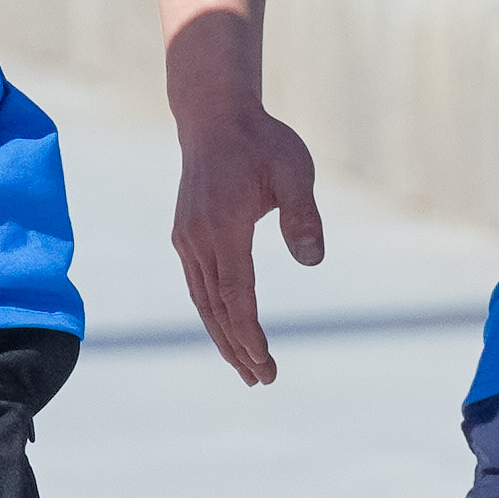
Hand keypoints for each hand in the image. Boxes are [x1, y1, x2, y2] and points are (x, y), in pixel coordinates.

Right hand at [172, 104, 326, 384]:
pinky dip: (214, 313)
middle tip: (262, 381)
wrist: (214, 116)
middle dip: (238, 349)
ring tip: (246, 368)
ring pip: (204, 301)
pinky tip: (228, 328)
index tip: (266, 364)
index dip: (250, 335)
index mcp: (224, 227)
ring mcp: (187, 238)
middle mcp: (198, 239)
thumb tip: (312, 261)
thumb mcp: (294, 171)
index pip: (237, 295)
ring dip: (224, 337)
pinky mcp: (186, 236)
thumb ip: (303, 216)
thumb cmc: (262, 142)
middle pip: (217, 309)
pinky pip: (199, 286)